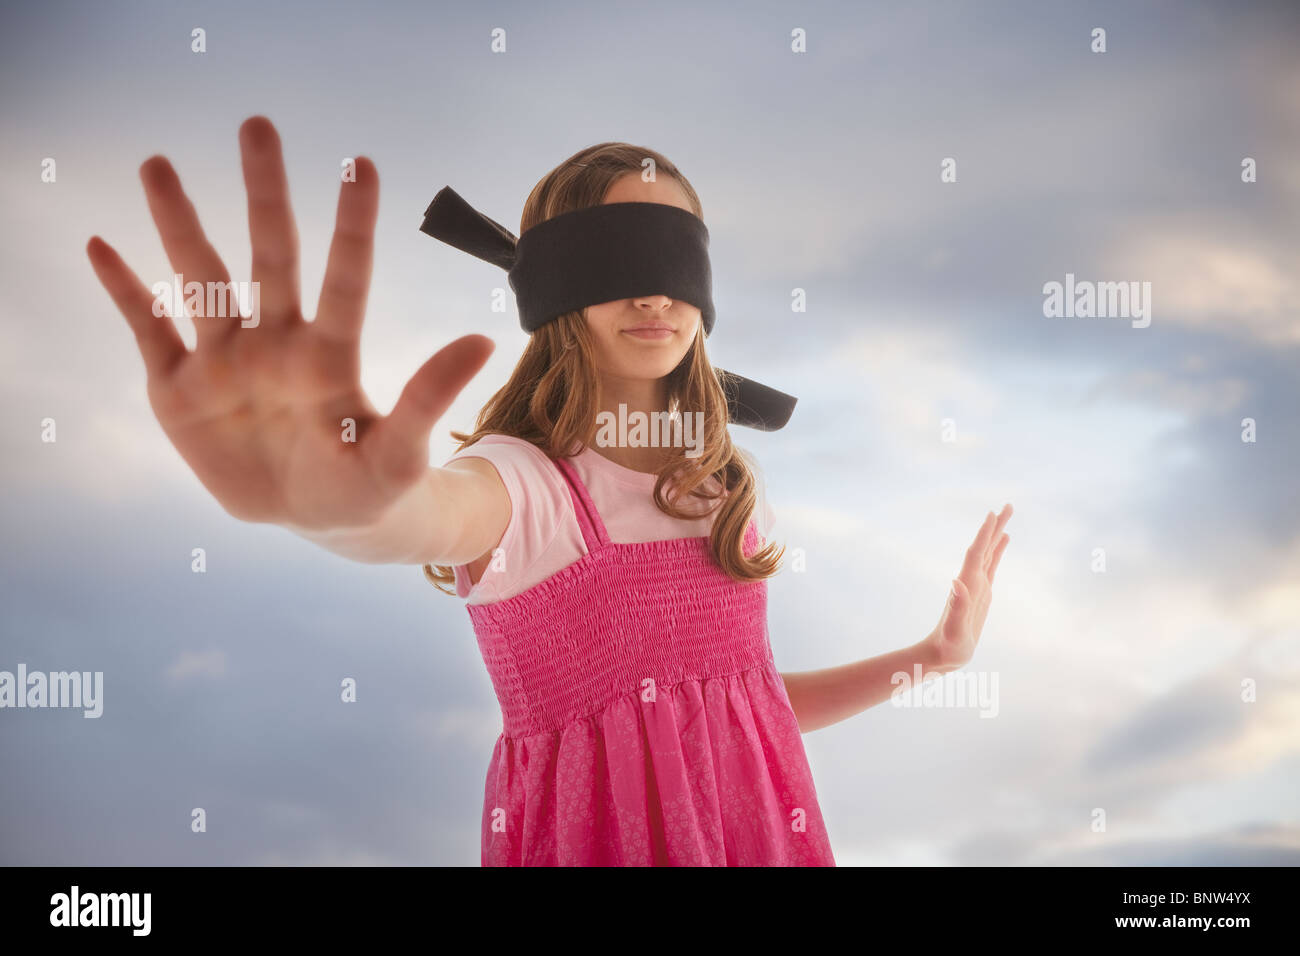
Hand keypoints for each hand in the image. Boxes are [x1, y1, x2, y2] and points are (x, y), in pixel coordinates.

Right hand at [87, 116, 493, 529]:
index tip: (363, 164)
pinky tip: (103, 246)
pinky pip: (150, 330)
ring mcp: (226, 360)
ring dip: (179, 224)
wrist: (318, 520)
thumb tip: (484, 340)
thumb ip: (429, 397)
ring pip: (202, 279)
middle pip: (270, 256)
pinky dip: (126, 292)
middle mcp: (277, 342)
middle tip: (258, 124)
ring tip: (158, 164)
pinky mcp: (180, 389)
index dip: (352, 225)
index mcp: (331, 354)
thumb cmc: (366, 484)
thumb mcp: (399, 452)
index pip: (345, 277)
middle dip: (264, 193)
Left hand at [922, 504, 1011, 670]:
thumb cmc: (948, 646)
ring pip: (989, 553)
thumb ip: (955, 607)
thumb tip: (956, 582)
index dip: (984, 535)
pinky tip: (1004, 541)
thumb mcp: (953, 629)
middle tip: (1008, 505)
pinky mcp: (982, 592)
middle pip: (984, 547)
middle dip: (994, 526)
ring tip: (1006, 514)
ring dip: (997, 533)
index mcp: (966, 586)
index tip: (992, 514)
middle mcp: (971, 580)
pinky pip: (992, 565)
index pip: (976, 554)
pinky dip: (998, 551)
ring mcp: (977, 585)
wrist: (941, 655)